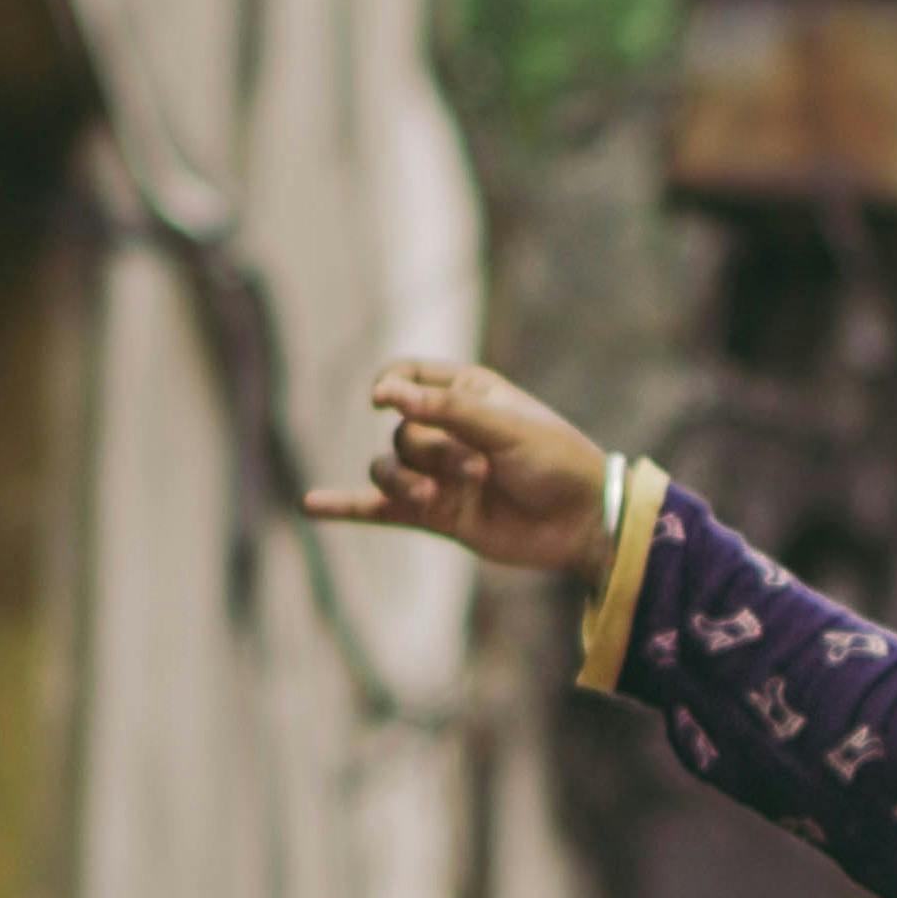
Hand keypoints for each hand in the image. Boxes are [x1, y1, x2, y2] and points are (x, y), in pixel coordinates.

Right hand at [304, 360, 610, 578]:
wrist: (584, 522)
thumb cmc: (556, 461)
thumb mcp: (506, 427)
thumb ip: (445, 411)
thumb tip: (384, 394)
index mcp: (468, 393)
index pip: (406, 375)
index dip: (390, 386)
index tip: (385, 398)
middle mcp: (448, 430)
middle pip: (402, 431)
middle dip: (432, 451)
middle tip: (480, 470)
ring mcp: (439, 474)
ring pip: (388, 467)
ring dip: (405, 482)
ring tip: (435, 498)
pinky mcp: (436, 514)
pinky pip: (379, 509)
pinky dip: (346, 507)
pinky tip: (311, 505)